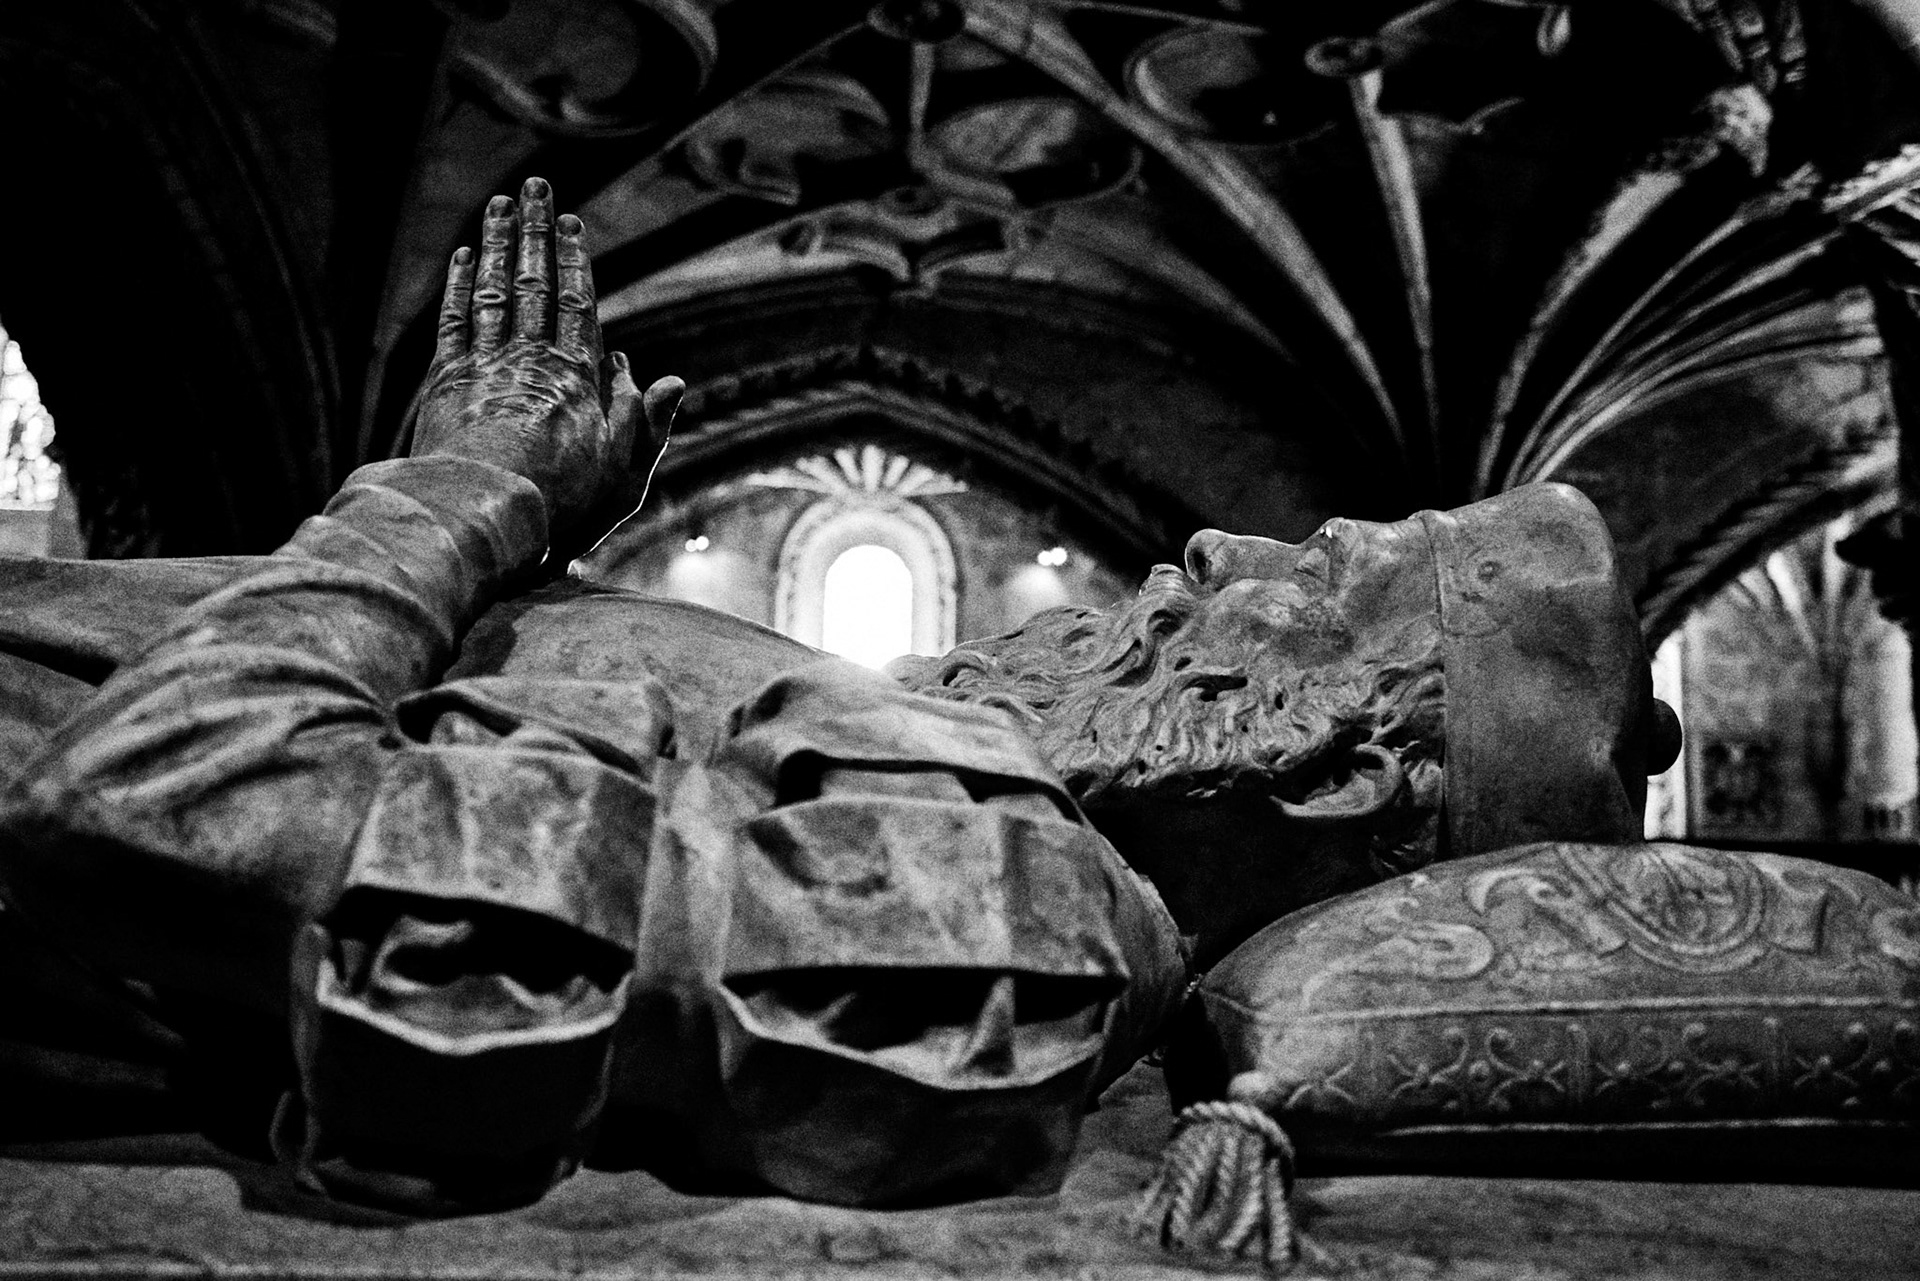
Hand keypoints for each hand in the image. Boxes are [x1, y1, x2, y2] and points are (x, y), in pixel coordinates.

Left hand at [413, 176, 681, 561]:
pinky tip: (463, 257)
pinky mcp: (448, 382)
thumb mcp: (623, 469)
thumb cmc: (562, 500)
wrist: (486, 511)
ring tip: (499, 205)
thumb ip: (646, 420)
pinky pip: (456, 322)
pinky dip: (459, 286)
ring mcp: (487, 365)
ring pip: (494, 291)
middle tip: (534, 185)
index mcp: (577, 376)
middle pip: (535, 282)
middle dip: (535, 231)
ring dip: (496, 243)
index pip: (578, 302)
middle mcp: (532, 358)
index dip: (574, 258)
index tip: (571, 220)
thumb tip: (669, 378)